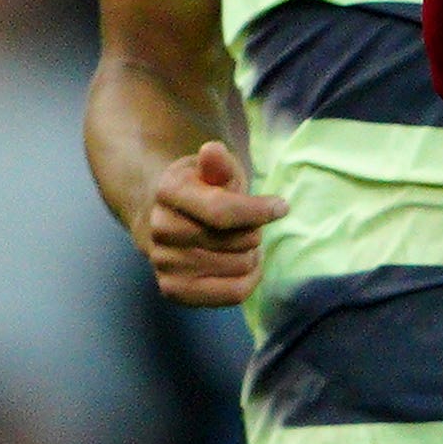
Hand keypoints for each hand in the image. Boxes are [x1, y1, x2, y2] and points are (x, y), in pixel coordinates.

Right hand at [140, 140, 284, 304]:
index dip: (259, 211)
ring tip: (241, 244)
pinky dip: (249, 279)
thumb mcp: (214, 170)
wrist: (167, 220)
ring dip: (251, 255)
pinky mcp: (173, 290)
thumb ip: (218, 163)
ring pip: (240, 266)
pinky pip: (233, 293)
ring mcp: (164, 262)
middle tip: (246, 226)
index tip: (281, 207)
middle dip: (254, 231)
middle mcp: (161, 229)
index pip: (222, 210)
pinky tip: (243, 264)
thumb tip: (213, 151)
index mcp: (169, 191)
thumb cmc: (202, 191)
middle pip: (237, 241)